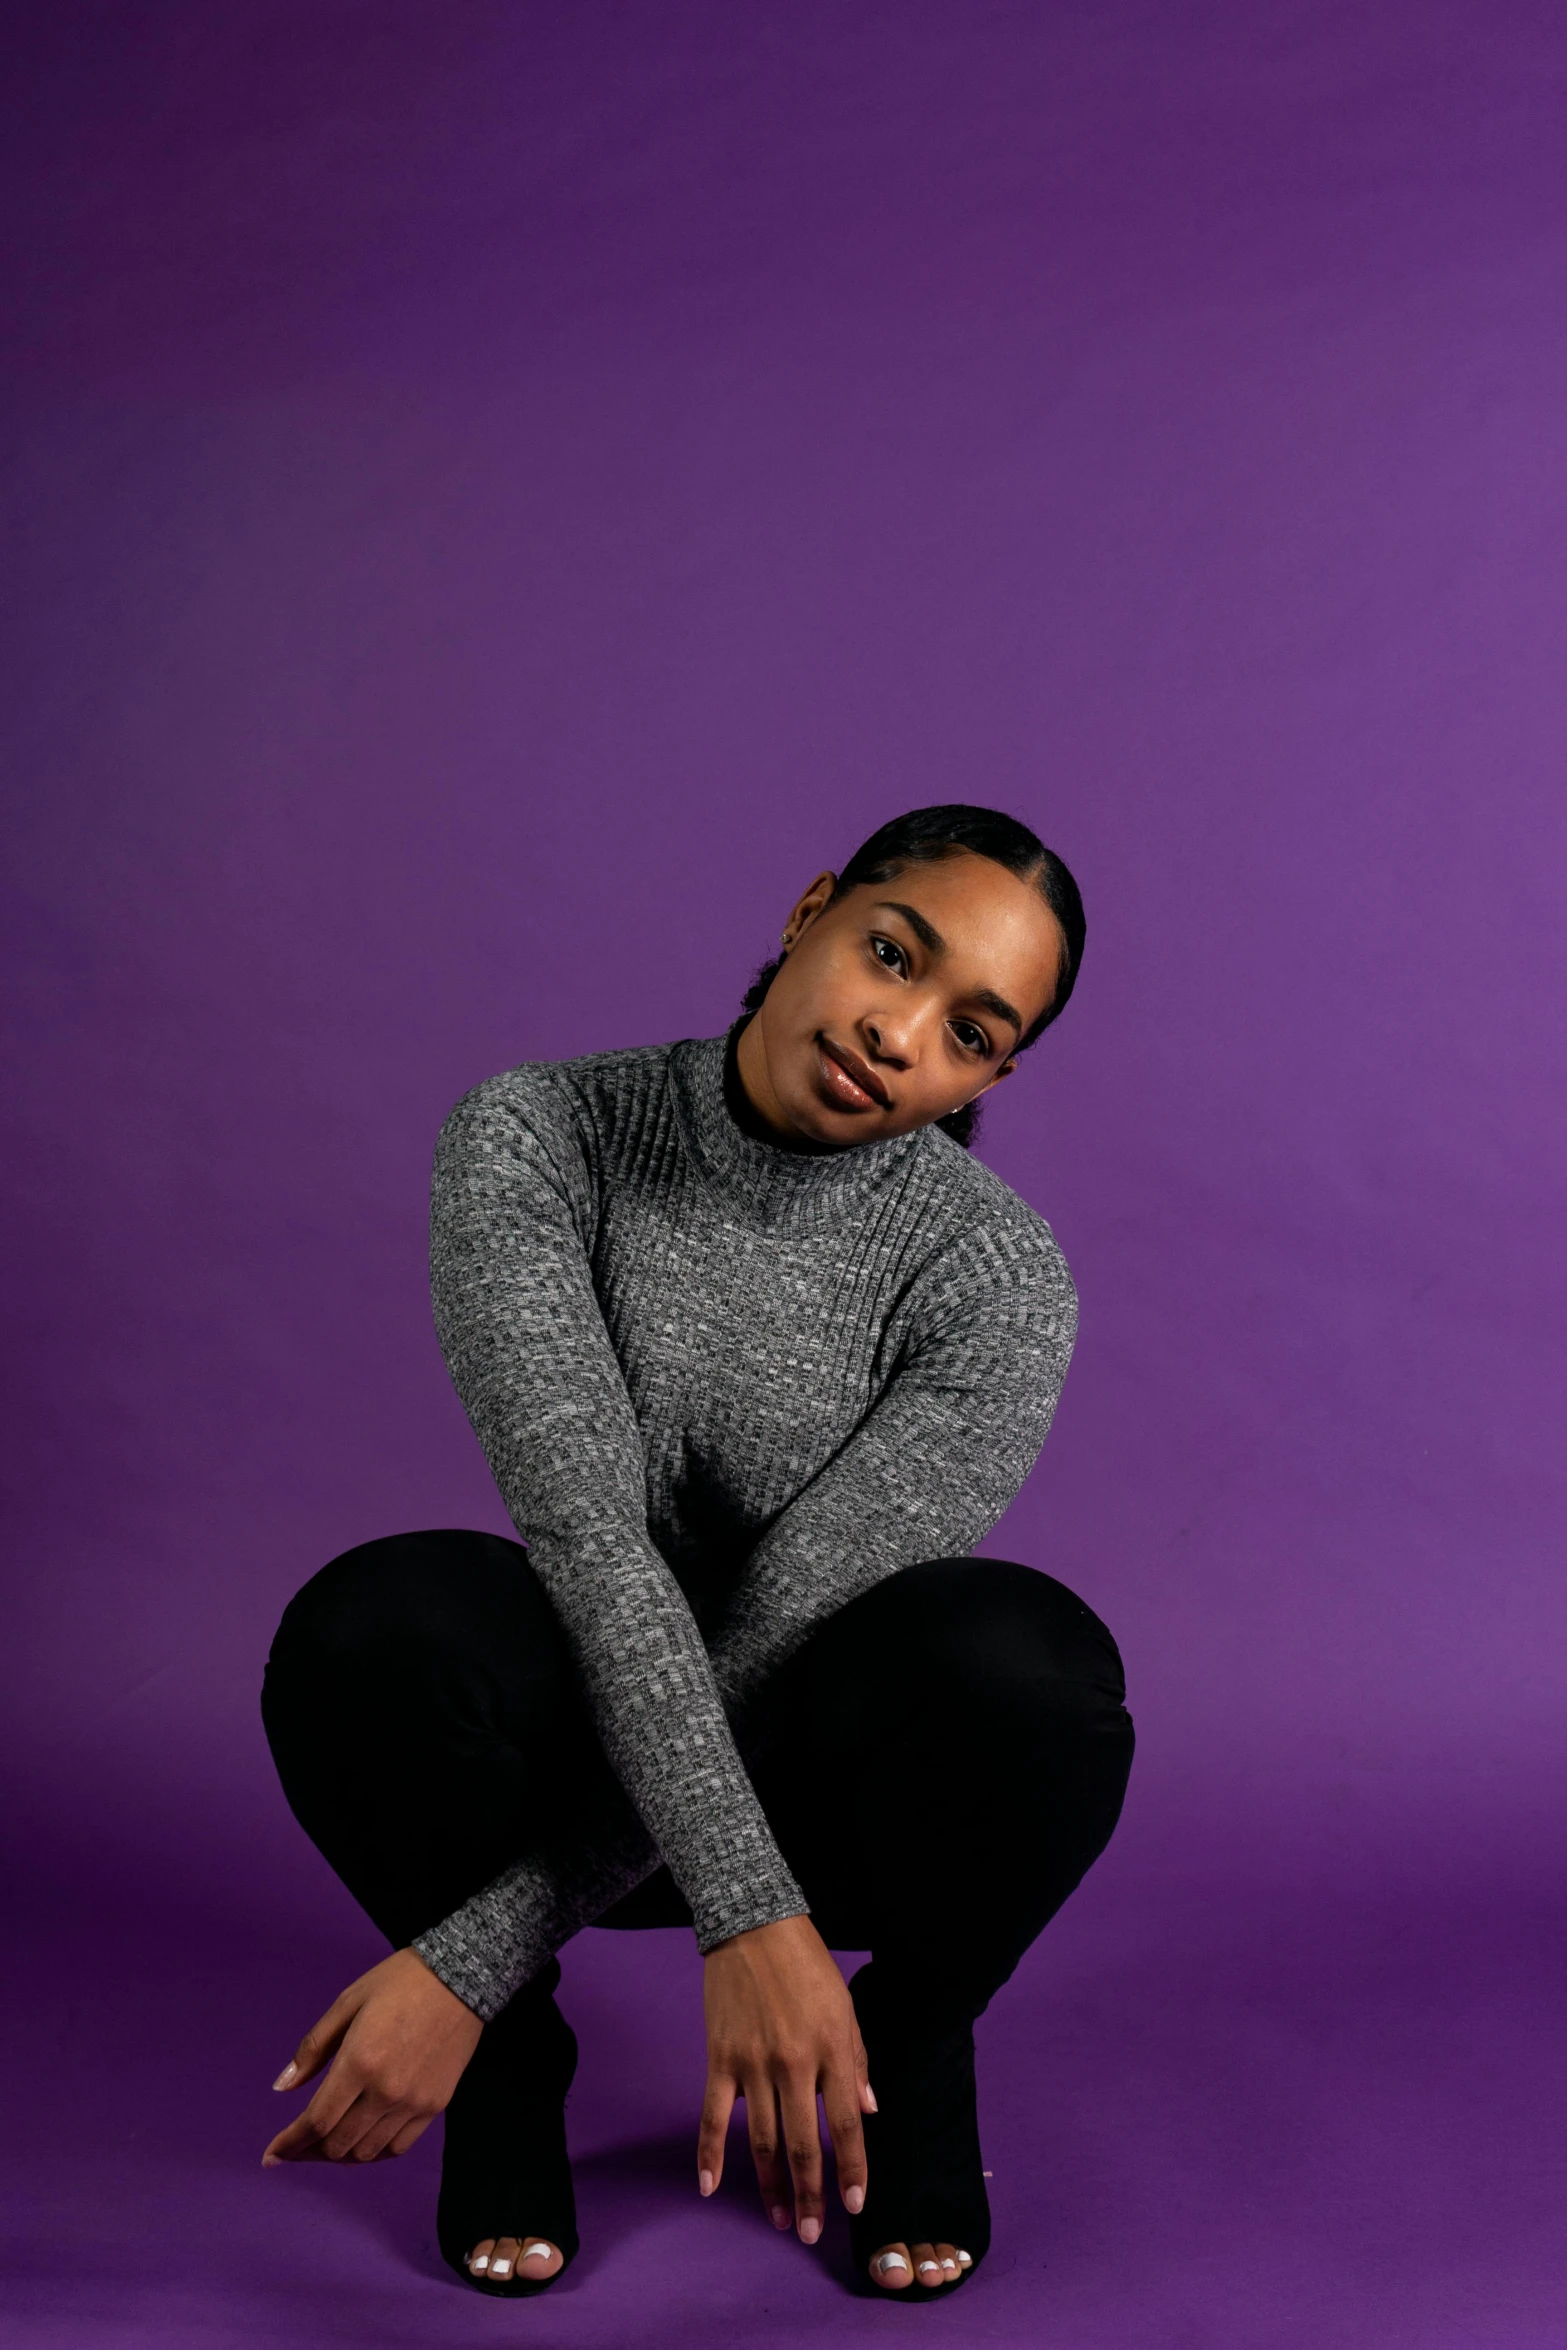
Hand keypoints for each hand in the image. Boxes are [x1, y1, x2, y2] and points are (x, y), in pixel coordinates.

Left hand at [261, 1946, 482, 2166]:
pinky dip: (373, 2153)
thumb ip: (313, 2048)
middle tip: (294, 2147)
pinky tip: (360, 2142)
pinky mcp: (434, 2106)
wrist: (462, 1977)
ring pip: (366, 2153)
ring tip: (324, 2145)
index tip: (272, 2154)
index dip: (289, 2144)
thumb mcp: (348, 2002)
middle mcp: (386, 2090)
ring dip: (338, 2155)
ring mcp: (413, 2102)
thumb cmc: (400, 1982)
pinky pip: (397, 2148)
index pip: (316, 2122)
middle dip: (307, 2152)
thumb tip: (281, 2088)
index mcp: (360, 2061)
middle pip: (337, 2145)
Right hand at [697, 1913, 874, 2242]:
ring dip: (771, 2185)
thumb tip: (868, 2111)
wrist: (753, 1925)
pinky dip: (710, 2154)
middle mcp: (795, 2064)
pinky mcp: (721, 2059)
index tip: (855, 2204)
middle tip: (810, 2231)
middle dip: (810, 2194)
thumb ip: (856, 2062)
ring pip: (763, 2140)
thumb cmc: (806, 1965)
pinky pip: (713, 2116)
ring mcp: (754, 2064)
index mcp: (832, 2050)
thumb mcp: (846, 2007)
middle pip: (804, 2144)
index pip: (847, 2124)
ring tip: (778, 2219)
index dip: (852, 2169)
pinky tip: (711, 2187)